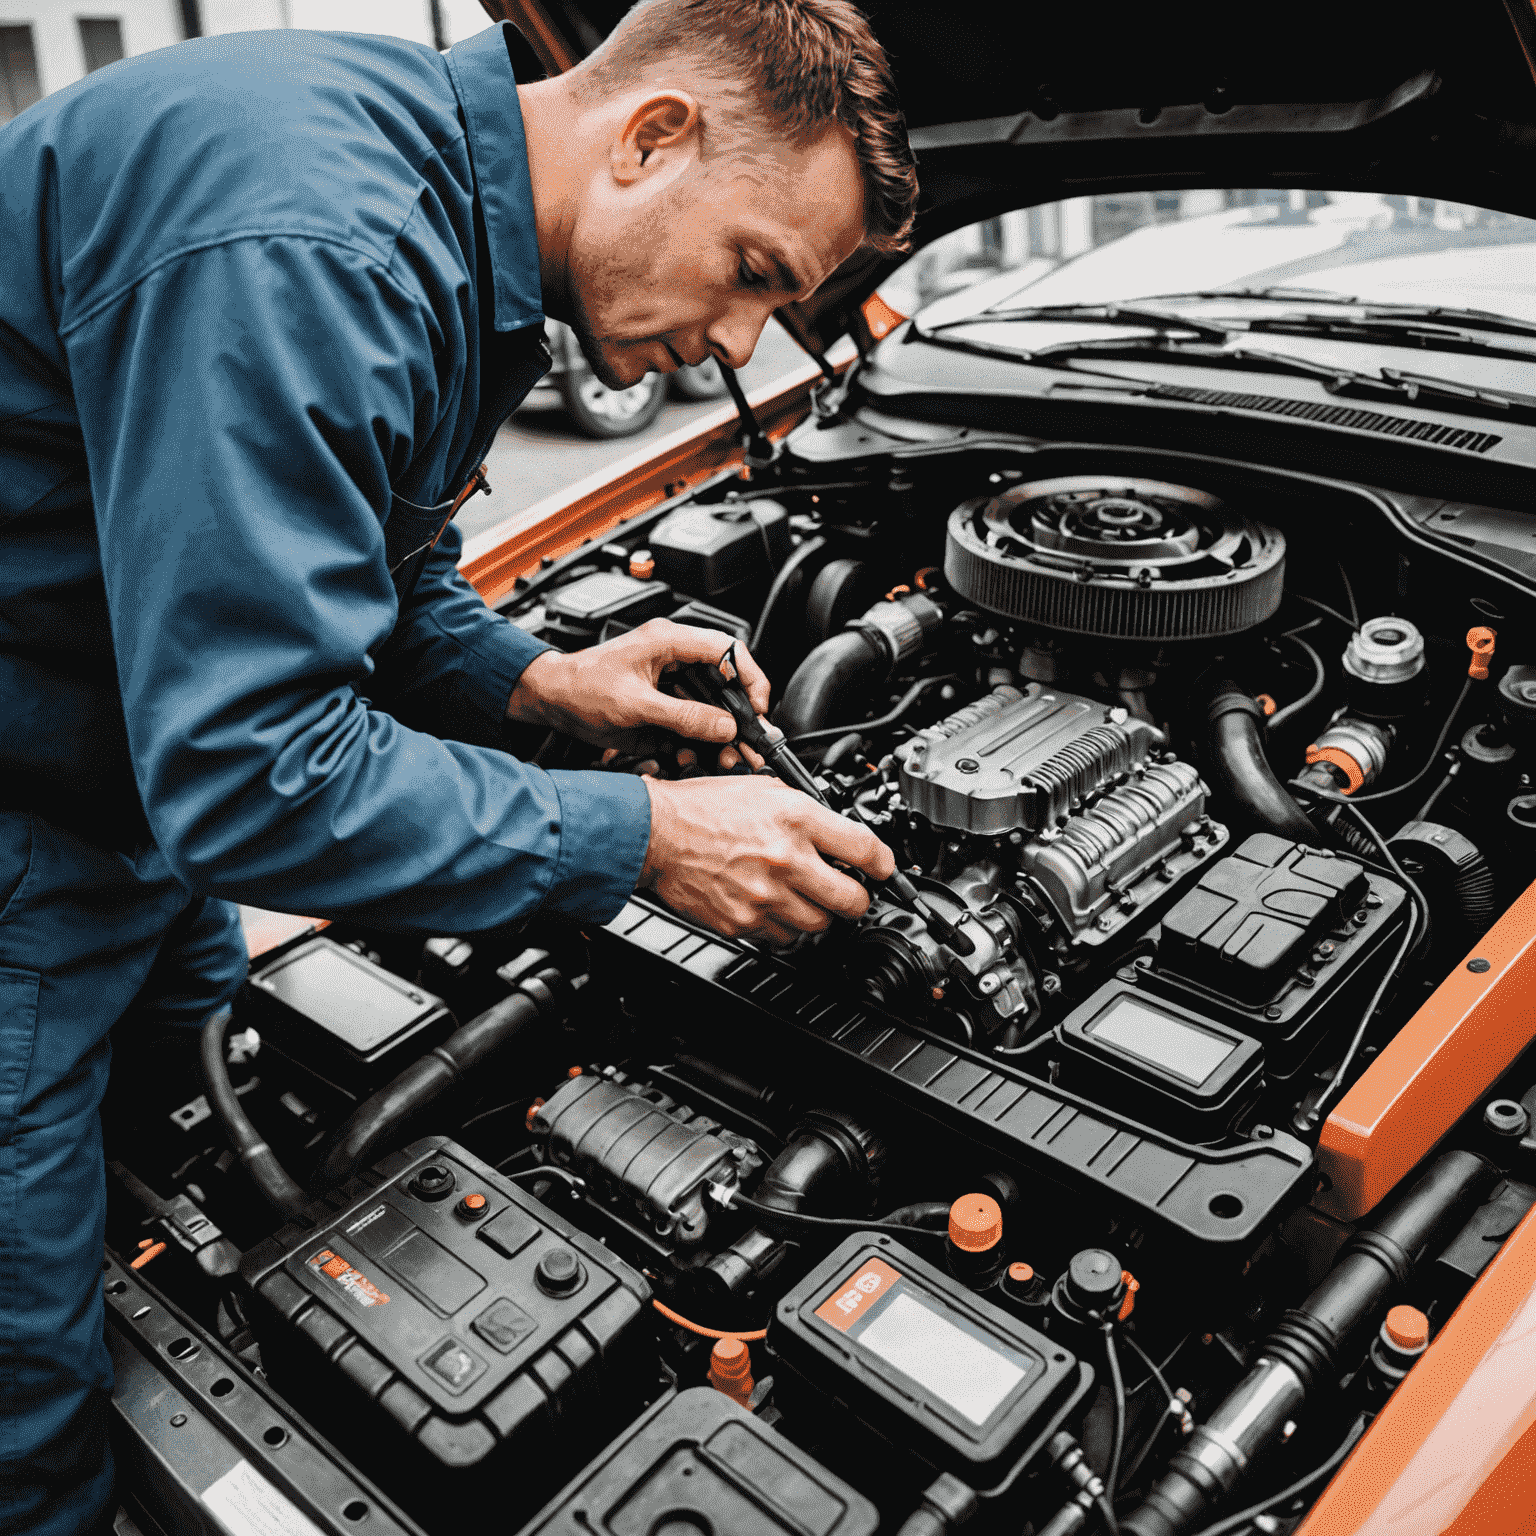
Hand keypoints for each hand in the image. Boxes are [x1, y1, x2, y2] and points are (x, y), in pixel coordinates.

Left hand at [507, 620, 770, 757]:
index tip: (758, 707)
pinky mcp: (662, 704)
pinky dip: (697, 741)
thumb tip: (723, 726)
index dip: (749, 678)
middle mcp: (674, 657)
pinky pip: (691, 721)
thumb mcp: (635, 705)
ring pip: (711, 706)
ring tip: (727, 757)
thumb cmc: (580, 688)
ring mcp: (669, 682)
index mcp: (669, 641)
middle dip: (739, 716)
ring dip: (720, 734)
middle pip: (724, 683)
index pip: (728, 650)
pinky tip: (694, 756)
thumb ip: (683, 716)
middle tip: (750, 743)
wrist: (551, 701)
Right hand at [638, 775, 896, 944]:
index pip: (865, 849)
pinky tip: (773, 905)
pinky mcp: (744, 922)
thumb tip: (838, 834)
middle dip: (857, 897)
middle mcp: (787, 860)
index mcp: (796, 820)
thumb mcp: (765, 790)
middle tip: (850, 890)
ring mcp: (766, 896)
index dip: (884, 864)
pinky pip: (783, 937)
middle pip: (853, 900)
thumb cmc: (703, 808)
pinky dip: (784, 926)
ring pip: (820, 925)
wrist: (656, 834)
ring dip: (819, 913)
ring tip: (804, 896)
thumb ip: (807, 812)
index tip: (884, 869)